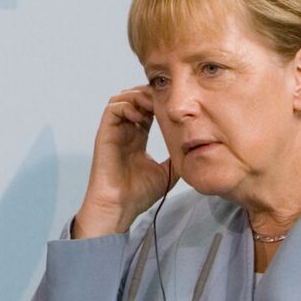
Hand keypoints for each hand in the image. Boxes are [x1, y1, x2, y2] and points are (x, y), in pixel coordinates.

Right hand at [73, 87, 175, 237]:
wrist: (120, 206)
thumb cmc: (138, 194)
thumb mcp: (167, 173)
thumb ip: (176, 158)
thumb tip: (194, 150)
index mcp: (137, 139)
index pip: (147, 110)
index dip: (159, 103)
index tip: (174, 107)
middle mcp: (125, 132)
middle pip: (135, 99)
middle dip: (149, 94)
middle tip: (164, 100)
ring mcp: (115, 132)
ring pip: (122, 99)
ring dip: (138, 96)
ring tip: (152, 105)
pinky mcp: (105, 134)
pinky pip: (113, 108)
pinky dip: (127, 105)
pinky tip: (140, 116)